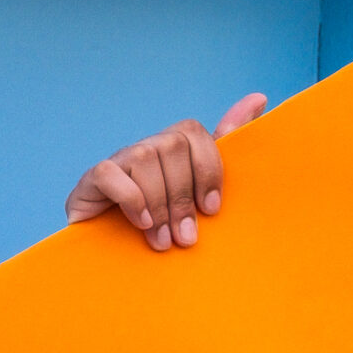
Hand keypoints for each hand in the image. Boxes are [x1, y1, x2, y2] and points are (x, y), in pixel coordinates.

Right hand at [63, 93, 267, 251]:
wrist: (116, 255)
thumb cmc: (169, 223)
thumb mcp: (203, 192)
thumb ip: (227, 147)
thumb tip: (260, 97)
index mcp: (176, 149)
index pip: (195, 132)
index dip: (208, 168)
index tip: (212, 209)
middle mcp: (147, 148)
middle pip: (172, 146)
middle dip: (183, 196)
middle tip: (186, 236)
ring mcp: (118, 161)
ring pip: (144, 156)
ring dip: (158, 203)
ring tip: (163, 240)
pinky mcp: (92, 179)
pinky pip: (111, 173)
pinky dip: (131, 199)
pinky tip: (142, 223)